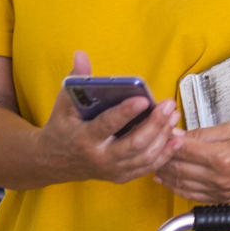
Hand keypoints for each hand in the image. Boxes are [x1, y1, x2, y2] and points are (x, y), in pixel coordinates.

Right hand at [41, 51, 183, 183]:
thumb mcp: (64, 104)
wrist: (53, 161)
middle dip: (155, 124)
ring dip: (164, 136)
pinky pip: (148, 166)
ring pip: (145, 157)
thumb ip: (77, 80)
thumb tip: (81, 55)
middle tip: (168, 105)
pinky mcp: (122, 176)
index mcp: (84, 138)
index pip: (107, 125)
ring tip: (174, 116)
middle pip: (134, 144)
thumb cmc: (62, 128)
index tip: (143, 100)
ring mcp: (112, 169)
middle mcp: (100, 157)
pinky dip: (165, 153)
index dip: (125, 113)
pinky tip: (176, 137)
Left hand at [153, 121, 229, 203]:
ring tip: (158, 162)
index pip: (182, 149)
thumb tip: (179, 134)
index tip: (160, 132)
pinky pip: (194, 197)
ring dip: (166, 174)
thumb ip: (204, 134)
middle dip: (162, 157)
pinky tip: (172, 181)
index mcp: (222, 158)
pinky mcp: (225, 198)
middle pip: (178, 169)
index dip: (167, 140)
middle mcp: (220, 178)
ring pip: (182, 185)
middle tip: (155, 146)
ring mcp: (222, 191)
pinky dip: (179, 188)